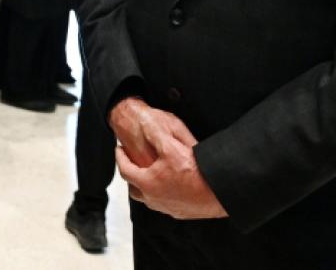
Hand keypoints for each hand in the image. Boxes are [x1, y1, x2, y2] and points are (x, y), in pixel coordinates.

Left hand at [112, 99, 226, 219]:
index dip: (120, 158)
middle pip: (133, 189)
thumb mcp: (171, 146)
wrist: (216, 192)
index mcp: (147, 183)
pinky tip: (166, 187)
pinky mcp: (179, 213)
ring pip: (147, 199)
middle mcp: (153, 199)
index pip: (125, 170)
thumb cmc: (194, 172)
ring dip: (144, 186)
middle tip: (130, 163)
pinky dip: (158, 194)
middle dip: (130, 175)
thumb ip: (155, 133)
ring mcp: (166, 208)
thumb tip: (143, 123)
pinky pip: (162, 204)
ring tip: (147, 175)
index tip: (119, 149)